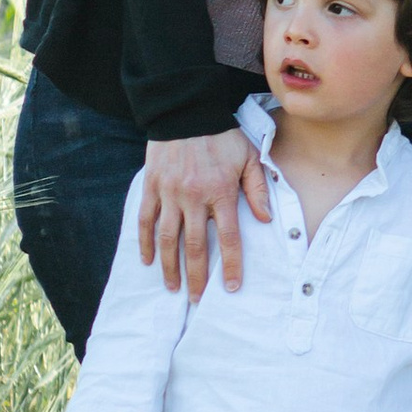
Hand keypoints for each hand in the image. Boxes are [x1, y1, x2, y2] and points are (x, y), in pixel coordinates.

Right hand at [139, 129, 271, 297]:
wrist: (186, 111)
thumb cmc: (222, 135)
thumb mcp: (248, 156)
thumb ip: (257, 188)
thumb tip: (267, 219)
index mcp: (220, 191)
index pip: (228, 237)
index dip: (231, 265)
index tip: (231, 287)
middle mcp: (193, 196)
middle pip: (195, 246)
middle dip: (196, 277)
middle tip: (197, 300)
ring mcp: (169, 193)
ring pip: (167, 238)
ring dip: (169, 266)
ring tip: (173, 287)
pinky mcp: (151, 187)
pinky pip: (146, 220)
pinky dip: (145, 242)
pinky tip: (147, 260)